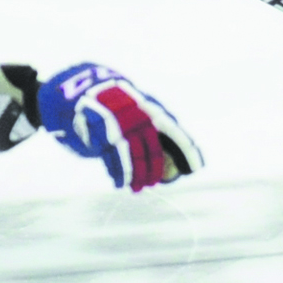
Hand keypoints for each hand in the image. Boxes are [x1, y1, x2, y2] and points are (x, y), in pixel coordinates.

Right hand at [41, 63, 203, 189]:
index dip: (187, 152)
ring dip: (136, 176)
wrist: (88, 93)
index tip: (195, 169)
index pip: (175, 134)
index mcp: (153, 111)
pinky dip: (118, 173)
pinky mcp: (102, 132)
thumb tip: (177, 156)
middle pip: (152, 149)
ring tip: (138, 189)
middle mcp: (139, 117)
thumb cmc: (121, 109)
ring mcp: (120, 124)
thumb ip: (157, 129)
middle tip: (154, 183)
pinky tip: (120, 183)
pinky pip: (113, 158)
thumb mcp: (141, 112)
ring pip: (132, 156)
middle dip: (155, 170)